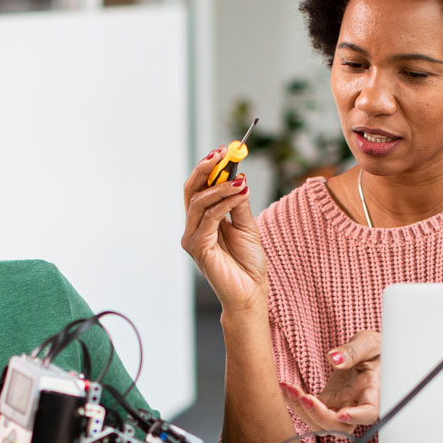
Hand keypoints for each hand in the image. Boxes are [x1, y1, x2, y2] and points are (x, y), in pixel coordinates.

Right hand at [182, 150, 269, 312]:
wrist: (251, 293)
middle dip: (206, 169)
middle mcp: (193, 228)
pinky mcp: (199, 248)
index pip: (199, 188)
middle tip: (223, 153)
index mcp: (202, 221)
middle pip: (191, 190)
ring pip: (199, 202)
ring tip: (240, 180)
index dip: (208, 167)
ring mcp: (193, 238)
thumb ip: (238, 203)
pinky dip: (224, 203)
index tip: (224, 150)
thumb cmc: (248, 263)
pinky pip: (209, 218)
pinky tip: (240, 194)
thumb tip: (238, 176)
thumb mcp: (246, 225)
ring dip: (221, 186)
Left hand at [280, 330, 380, 435]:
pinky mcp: (327, 402)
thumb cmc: (373, 348)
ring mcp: (340, 407)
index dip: (356, 417)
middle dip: (319, 415)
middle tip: (303, 396)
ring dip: (302, 409)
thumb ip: (353, 351)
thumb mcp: (367, 343)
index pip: (368, 413)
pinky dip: (295, 401)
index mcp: (373, 393)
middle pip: (339, 426)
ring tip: (288, 388)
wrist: (364, 352)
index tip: (342, 413)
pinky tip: (285, 387)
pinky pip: (310, 409)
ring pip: (320, 422)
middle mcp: (356, 406)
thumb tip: (334, 359)